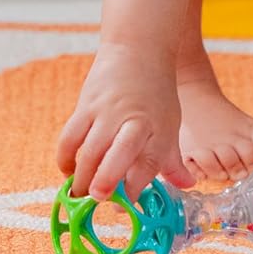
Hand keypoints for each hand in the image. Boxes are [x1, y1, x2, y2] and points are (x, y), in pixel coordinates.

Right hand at [56, 42, 194, 201]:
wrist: (139, 48)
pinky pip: (70, 136)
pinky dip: (65, 157)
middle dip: (106, 181)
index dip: (136, 188)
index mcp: (158, 130)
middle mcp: (133, 122)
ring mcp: (107, 112)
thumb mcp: (170, 123)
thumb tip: (187, 185)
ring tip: (80, 193)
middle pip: (117, 155)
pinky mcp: (86, 104)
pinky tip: (69, 170)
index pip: (148, 164)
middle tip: (97, 198)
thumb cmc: (156, 91)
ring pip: (89, 150)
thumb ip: (173, 159)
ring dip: (81, 176)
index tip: (126, 205)